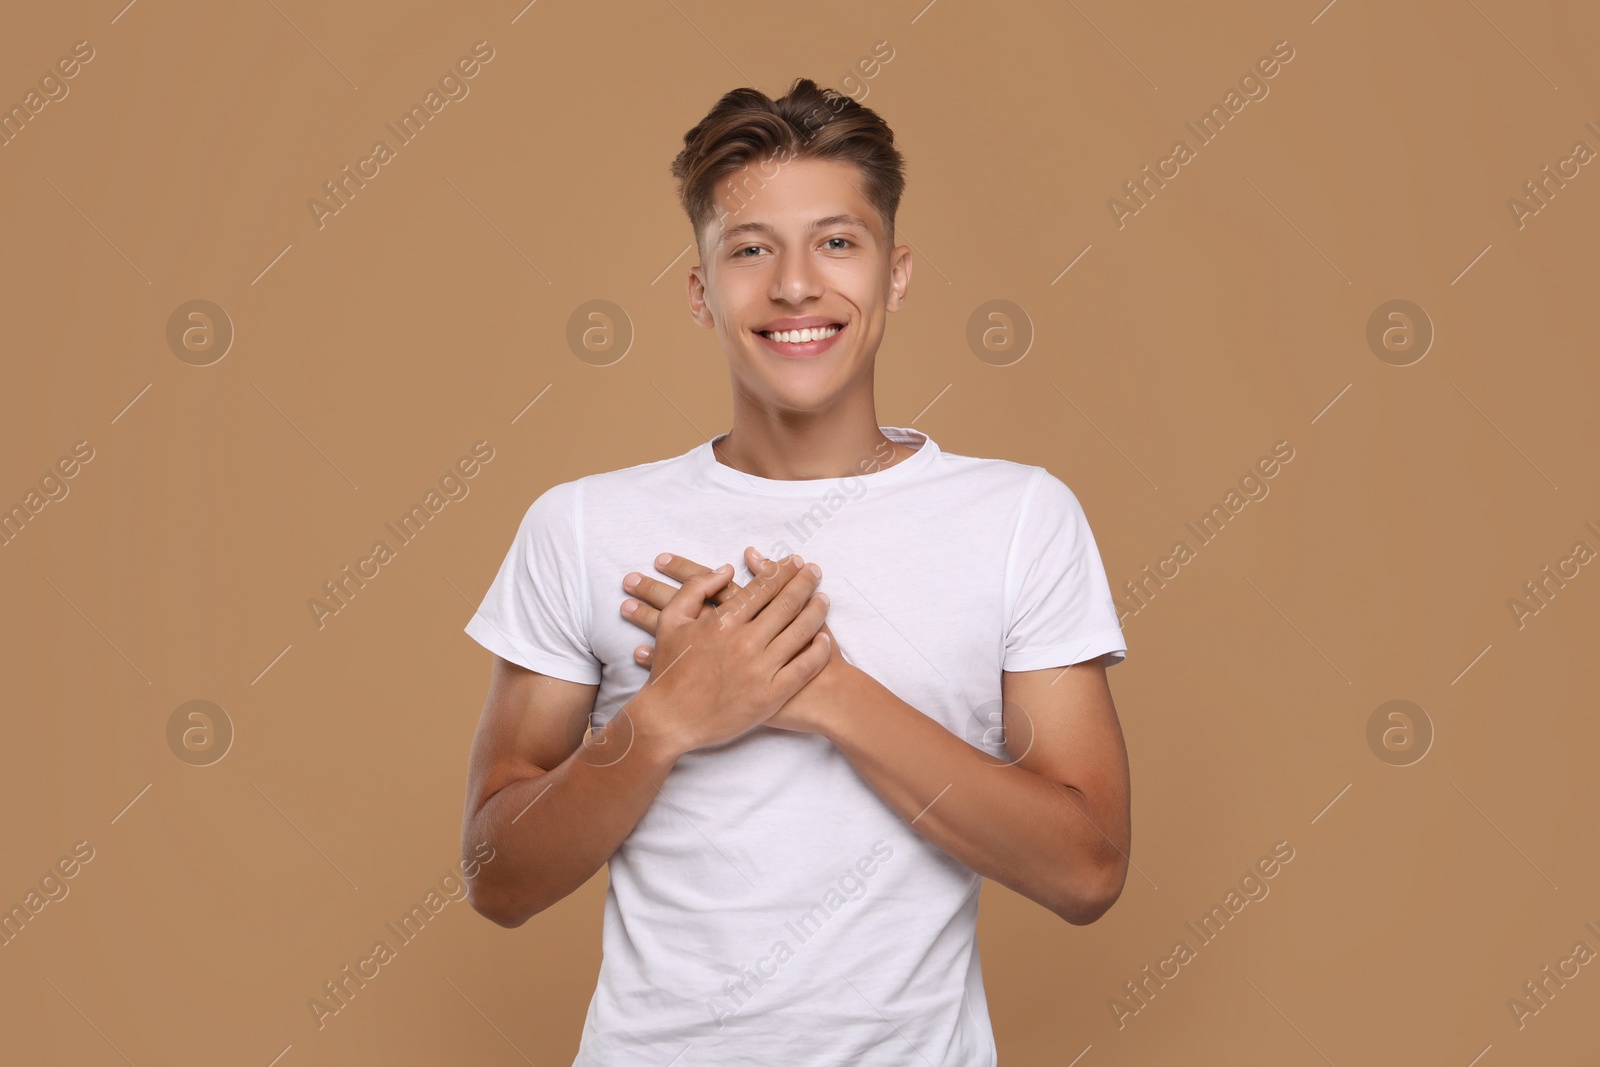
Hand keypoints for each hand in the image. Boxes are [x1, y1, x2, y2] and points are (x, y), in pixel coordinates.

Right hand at [619, 550, 830, 755]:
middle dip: (805, 582)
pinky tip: (825, 640)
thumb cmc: (670, 670)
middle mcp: (745, 641)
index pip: (763, 587)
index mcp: (724, 621)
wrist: (669, 720)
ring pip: (800, 631)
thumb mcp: (671, 620)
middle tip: (815, 572)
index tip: (795, 562)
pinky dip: (818, 651)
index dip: (783, 570)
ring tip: (824, 599)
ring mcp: (760, 670)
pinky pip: (804, 668)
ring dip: (817, 611)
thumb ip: (696, 588)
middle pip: (787, 603)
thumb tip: (727, 569)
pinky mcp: (770, 696)